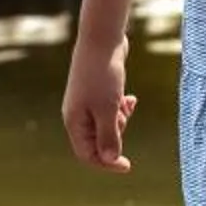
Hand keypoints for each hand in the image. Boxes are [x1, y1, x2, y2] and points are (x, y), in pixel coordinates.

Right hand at [62, 44, 136, 172]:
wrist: (102, 39)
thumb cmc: (103, 75)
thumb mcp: (108, 109)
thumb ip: (109, 136)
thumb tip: (109, 160)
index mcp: (74, 121)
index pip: (87, 154)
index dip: (106, 163)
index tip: (128, 166)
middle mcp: (78, 114)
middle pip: (98, 141)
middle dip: (116, 134)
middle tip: (122, 116)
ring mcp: (87, 102)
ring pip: (107, 125)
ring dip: (121, 120)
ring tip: (126, 103)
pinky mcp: (98, 90)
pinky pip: (111, 109)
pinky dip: (122, 107)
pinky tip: (131, 98)